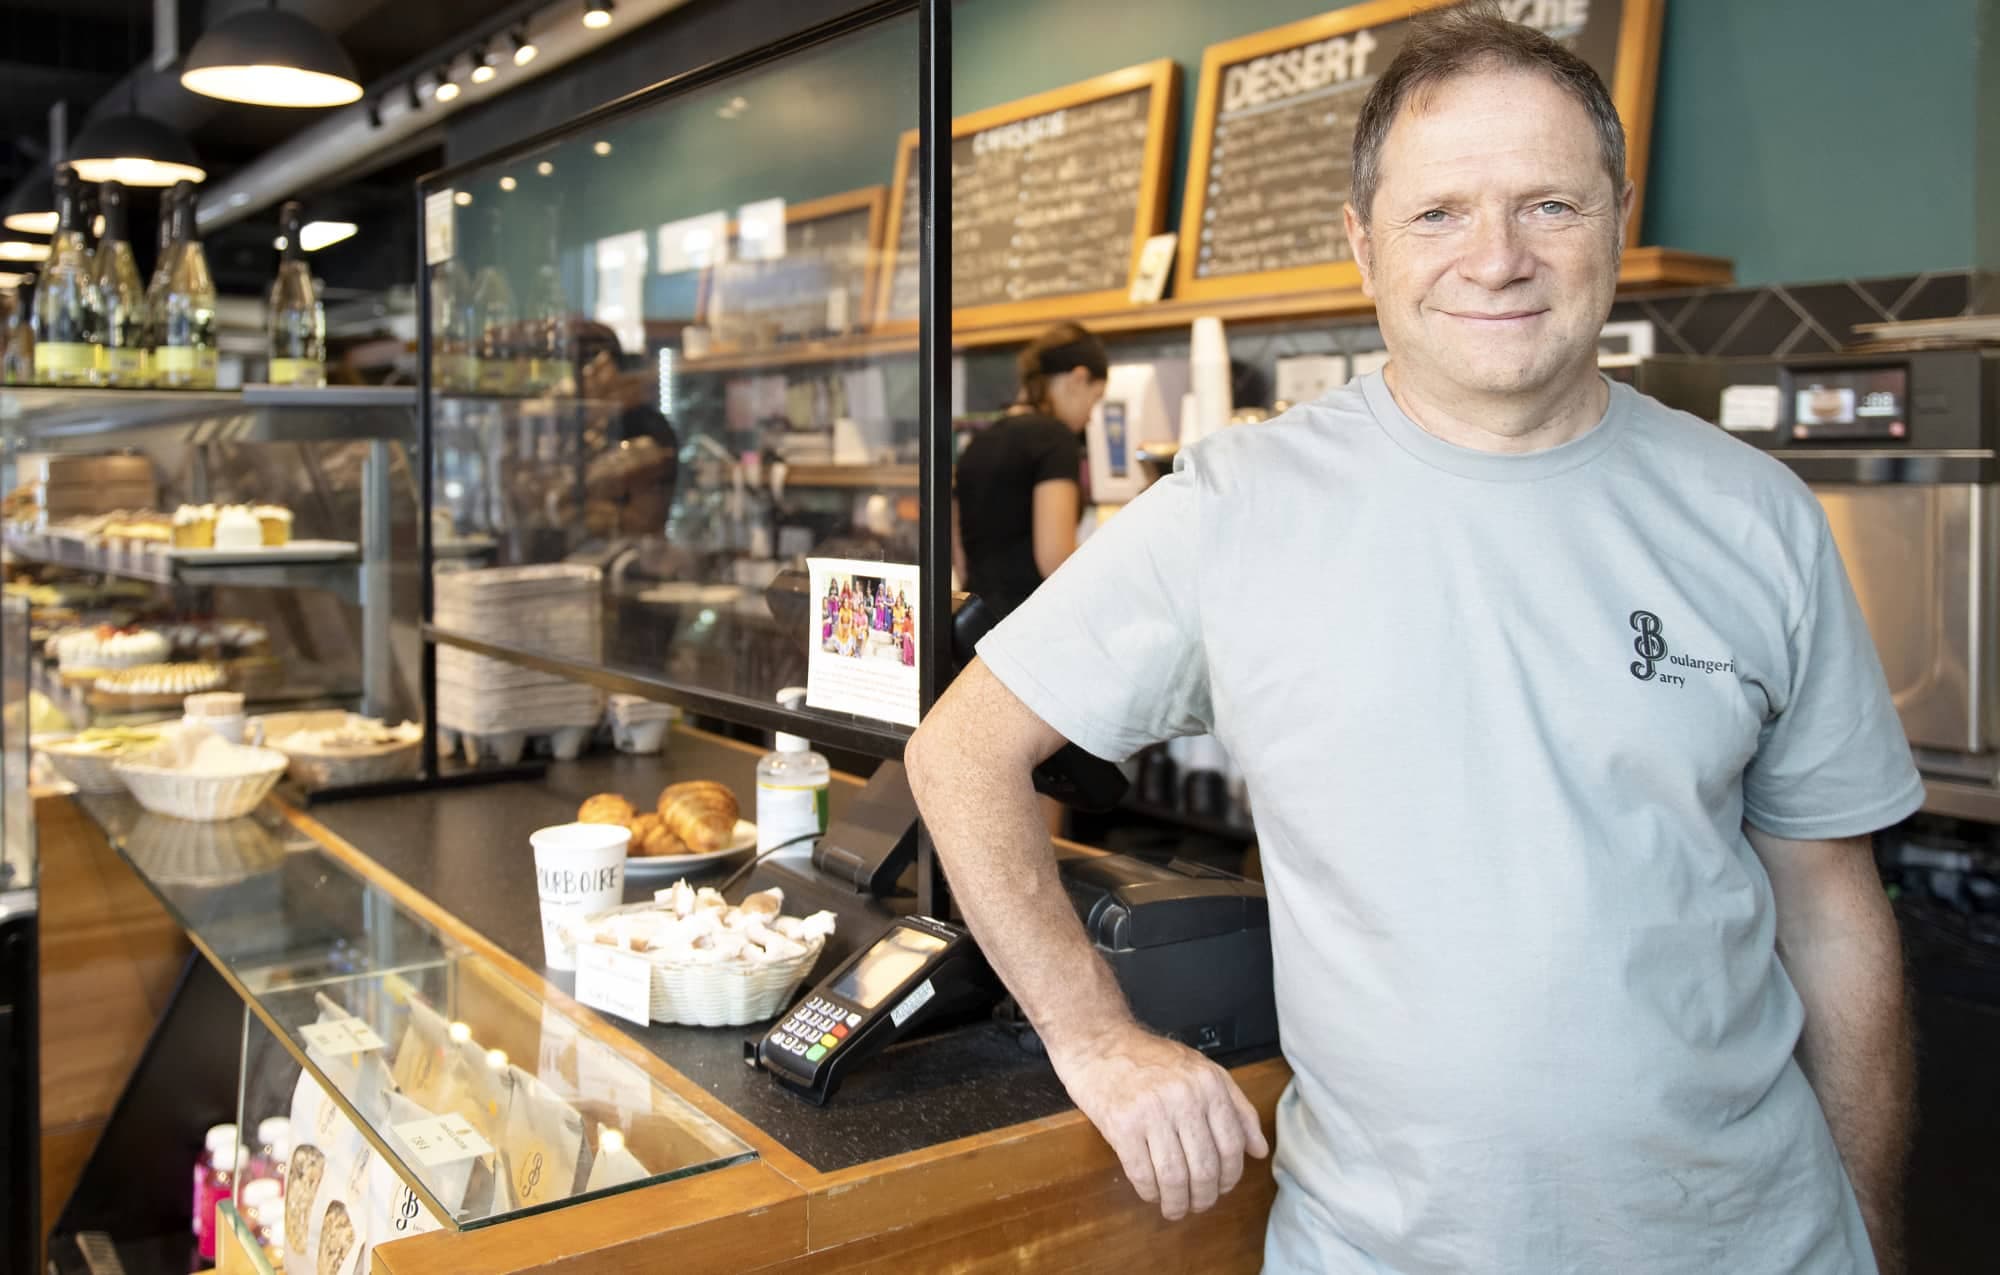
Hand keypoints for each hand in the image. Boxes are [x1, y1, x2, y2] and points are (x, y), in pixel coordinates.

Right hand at [1048, 1022, 1269, 1219]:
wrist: (1099, 1043)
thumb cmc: (1151, 1059)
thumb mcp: (1203, 1071)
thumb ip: (1237, 1108)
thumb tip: (1259, 1150)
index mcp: (1208, 1084)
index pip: (1231, 1146)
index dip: (1230, 1177)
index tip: (1222, 1188)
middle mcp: (1183, 1097)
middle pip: (1204, 1167)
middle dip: (1204, 1197)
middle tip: (1198, 1204)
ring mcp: (1151, 1111)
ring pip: (1174, 1177)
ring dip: (1177, 1202)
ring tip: (1175, 1207)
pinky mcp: (1121, 1125)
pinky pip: (1142, 1174)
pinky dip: (1149, 1192)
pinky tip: (1151, 1193)